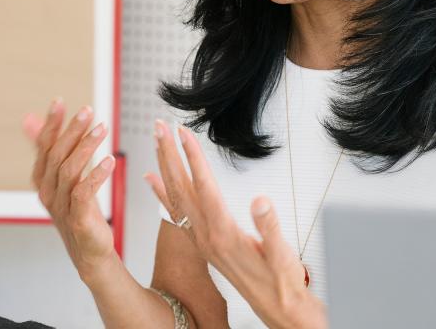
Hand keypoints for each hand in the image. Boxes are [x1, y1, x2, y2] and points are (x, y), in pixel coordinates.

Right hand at [23, 98, 116, 280]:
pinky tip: (109, 161)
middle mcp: (48, 192)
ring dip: (86, 147)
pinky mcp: (78, 219)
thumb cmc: (78, 211)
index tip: (59, 102)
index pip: (43, 147)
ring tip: (102, 128)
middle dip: (71, 130)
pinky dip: (96, 175)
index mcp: (42, 180)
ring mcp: (61, 207)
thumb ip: (50, 149)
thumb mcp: (63, 178)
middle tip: (87, 111)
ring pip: (69, 171)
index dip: (50, 124)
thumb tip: (30, 119)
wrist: (90, 252)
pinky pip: (84, 193)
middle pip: (56, 155)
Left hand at [145, 120, 327, 328]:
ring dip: (166, 167)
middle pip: (183, 188)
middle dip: (171, 154)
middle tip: (160, 126)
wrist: (276, 308)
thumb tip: (260, 202)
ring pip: (177, 197)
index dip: (193, 158)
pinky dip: (163, 193)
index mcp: (224, 232)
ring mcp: (203, 239)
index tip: (183, 133)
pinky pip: (177, 212)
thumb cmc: (281, 281)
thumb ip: (270, 229)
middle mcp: (207, 235)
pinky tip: (153, 180)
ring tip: (157, 142)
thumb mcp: (282, 256)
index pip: (204, 187)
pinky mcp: (204, 242)